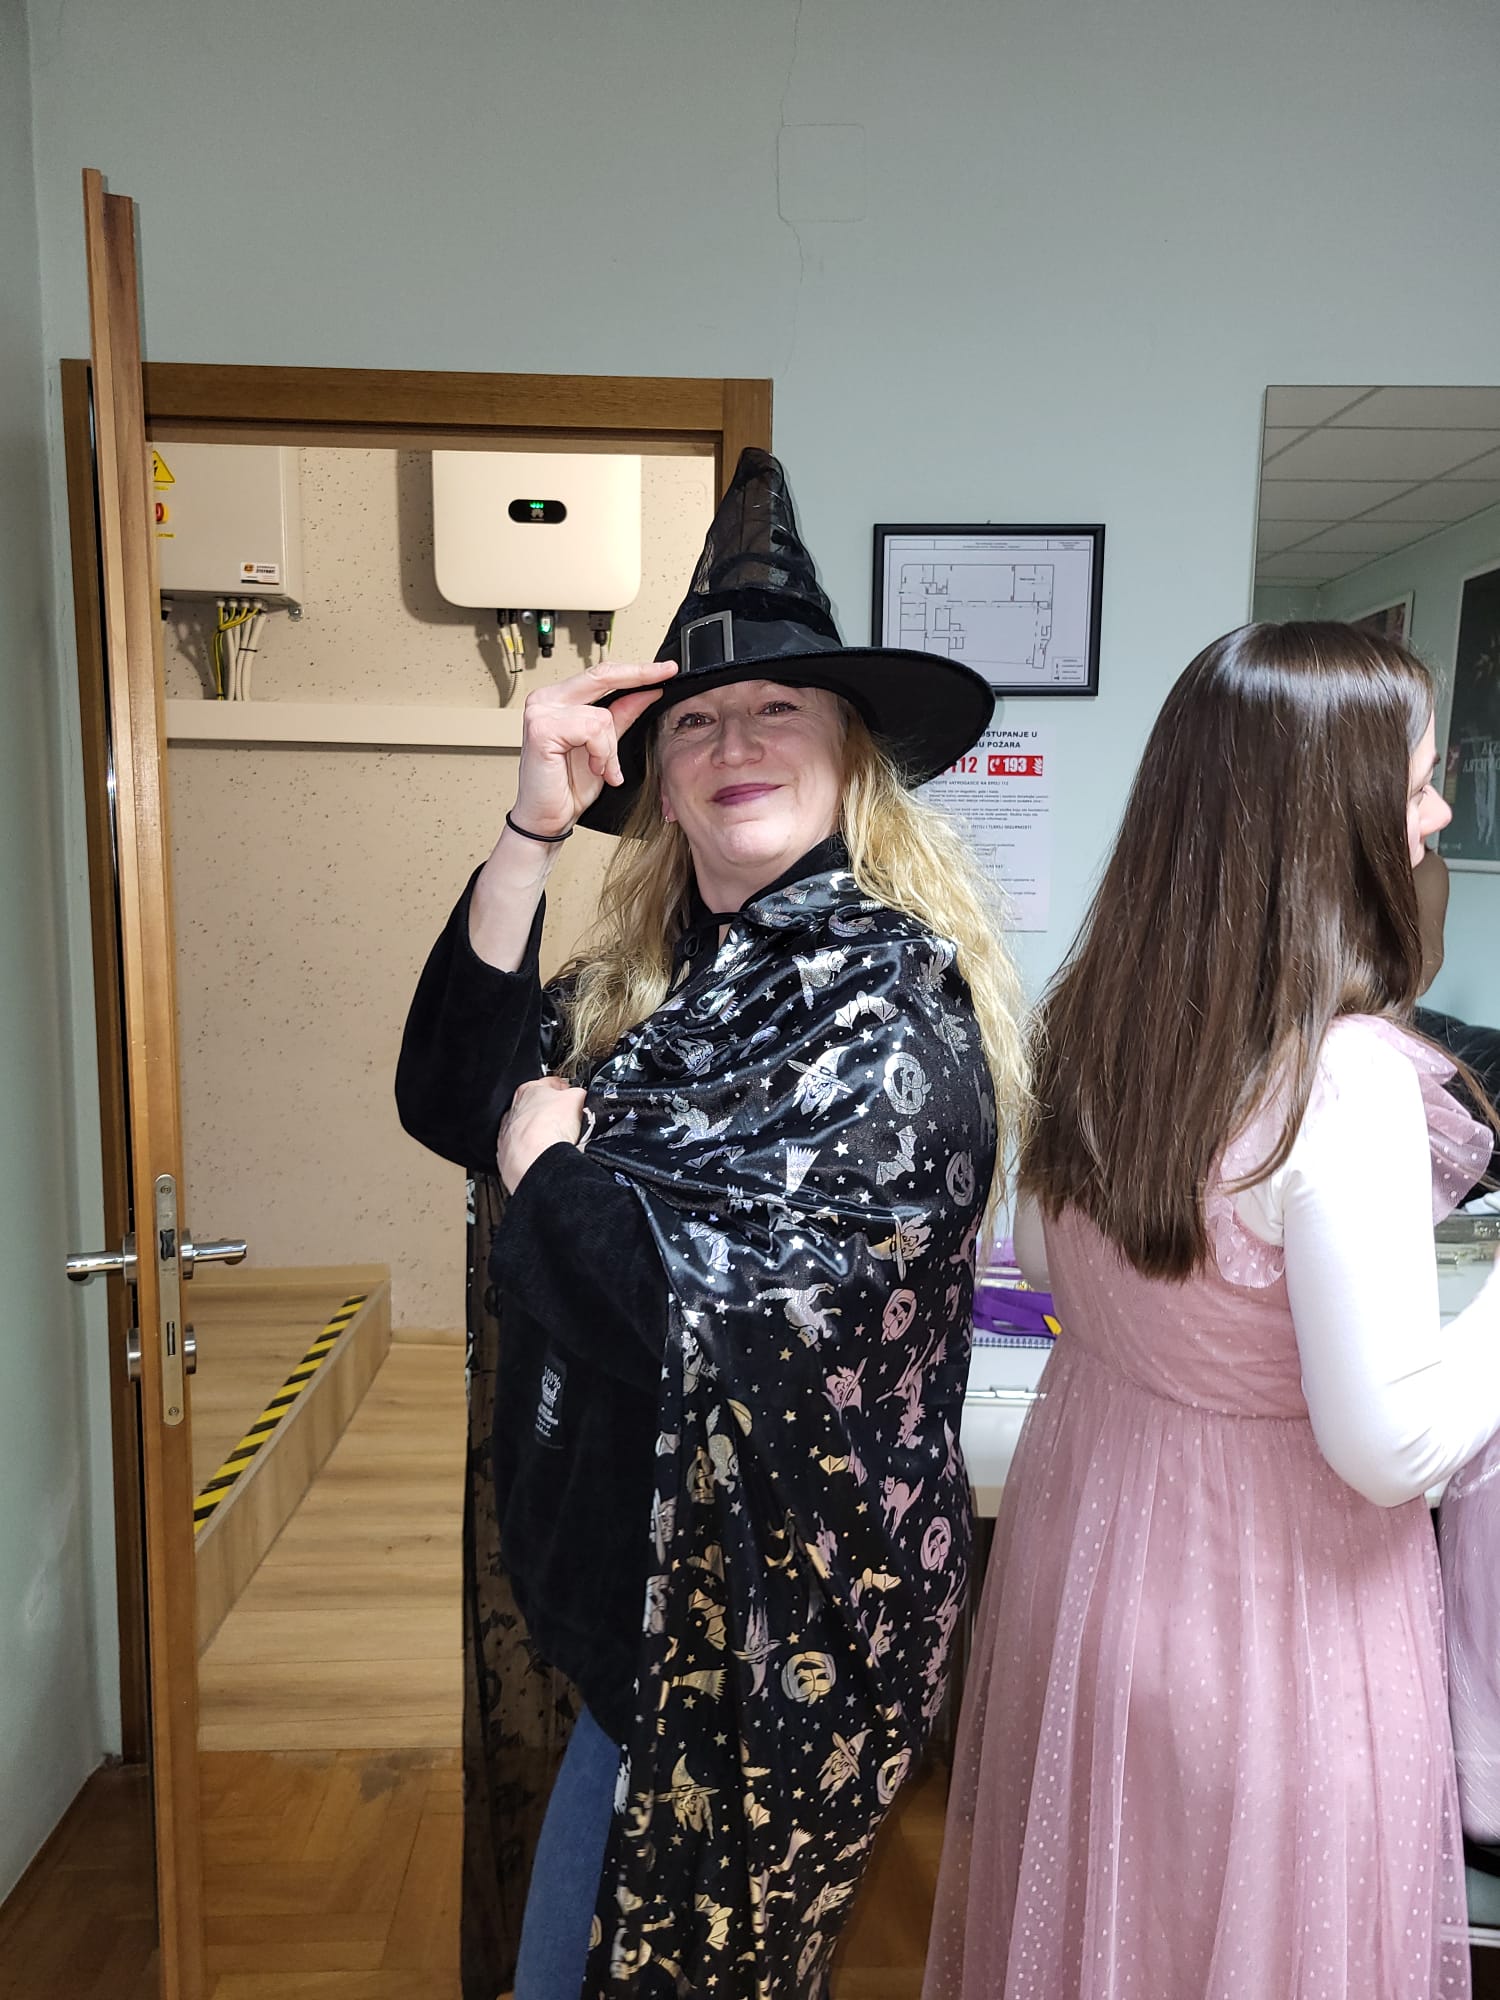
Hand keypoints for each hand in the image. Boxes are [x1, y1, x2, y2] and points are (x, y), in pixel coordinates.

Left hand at [497, 1076, 587, 1192]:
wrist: (537, 1159)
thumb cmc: (550, 1127)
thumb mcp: (578, 1098)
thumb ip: (579, 1093)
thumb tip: (583, 1097)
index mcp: (527, 1090)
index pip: (549, 1084)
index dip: (564, 1089)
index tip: (571, 1095)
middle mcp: (513, 1111)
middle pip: (536, 1108)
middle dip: (552, 1114)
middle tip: (568, 1122)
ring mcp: (508, 1134)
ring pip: (528, 1131)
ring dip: (541, 1135)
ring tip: (557, 1142)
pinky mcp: (507, 1156)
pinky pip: (524, 1152)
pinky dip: (534, 1154)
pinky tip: (546, 1155)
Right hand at [510, 659, 677, 836]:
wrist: (547, 818)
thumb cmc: (567, 787)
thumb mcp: (606, 746)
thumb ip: (623, 716)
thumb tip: (647, 691)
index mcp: (559, 699)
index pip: (601, 674)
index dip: (635, 670)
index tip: (665, 669)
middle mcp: (546, 700)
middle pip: (602, 676)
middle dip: (639, 677)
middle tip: (665, 675)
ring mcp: (541, 712)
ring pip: (602, 715)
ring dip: (610, 749)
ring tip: (602, 768)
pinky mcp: (541, 729)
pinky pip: (591, 730)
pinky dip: (601, 754)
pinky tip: (593, 769)